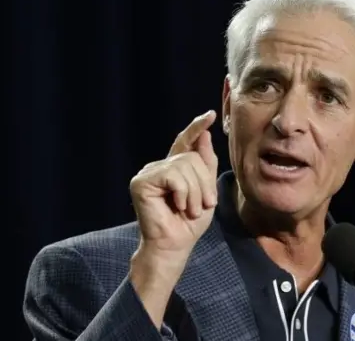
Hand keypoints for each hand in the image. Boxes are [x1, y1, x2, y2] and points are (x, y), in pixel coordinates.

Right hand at [129, 110, 218, 262]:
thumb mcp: (206, 190)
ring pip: (185, 165)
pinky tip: (178, 206)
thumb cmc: (190, 222)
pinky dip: (183, 192)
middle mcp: (160, 166)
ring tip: (190, 209)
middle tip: (202, 205)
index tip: (209, 114)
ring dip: (195, 192)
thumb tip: (204, 135)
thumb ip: (205, 164)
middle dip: (204, 183)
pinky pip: (173, 175)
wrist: (176, 244)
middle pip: (192, 156)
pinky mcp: (141, 182)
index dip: (196, 127)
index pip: (186, 142)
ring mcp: (148, 172)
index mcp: (174, 168)